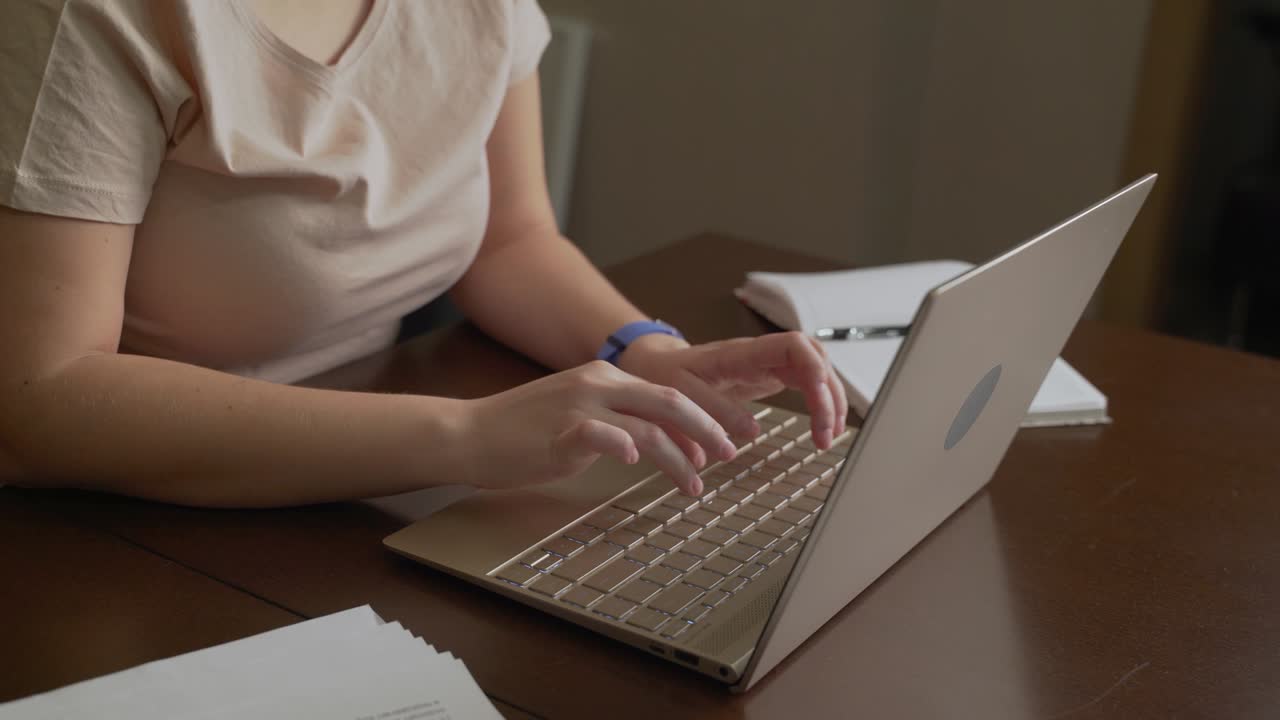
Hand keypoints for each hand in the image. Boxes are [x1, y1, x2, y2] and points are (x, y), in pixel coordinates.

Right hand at [456, 361, 737, 494]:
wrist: (471, 433)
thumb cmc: (524, 431)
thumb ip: (619, 422)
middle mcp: (597, 383)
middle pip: (670, 401)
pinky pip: (601, 434)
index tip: (725, 444)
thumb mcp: (579, 414)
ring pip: (647, 426)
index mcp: (606, 377)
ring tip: (694, 486)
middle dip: (707, 430)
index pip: (668, 393)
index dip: (703, 419)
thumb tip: (659, 446)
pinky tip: (635, 462)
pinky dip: (624, 445)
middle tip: (730, 456)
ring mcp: (579, 406)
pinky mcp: (559, 432)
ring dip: (678, 459)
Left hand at [617, 331, 847, 449]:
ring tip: (829, 437)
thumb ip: (711, 411)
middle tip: (826, 434)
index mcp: (739, 353)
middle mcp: (761, 354)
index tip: (820, 397)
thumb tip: (749, 432)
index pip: (791, 345)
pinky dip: (820, 405)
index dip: (814, 367)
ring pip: (816, 371)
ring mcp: (769, 364)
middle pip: (814, 360)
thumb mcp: (679, 394)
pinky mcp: (770, 376)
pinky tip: (823, 428)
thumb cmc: (665, 376)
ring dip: (830, 402)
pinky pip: (806, 384)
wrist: (656, 366)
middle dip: (829, 395)